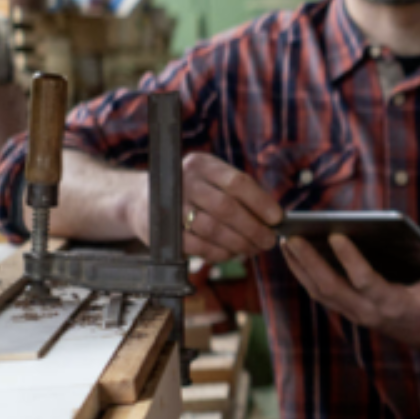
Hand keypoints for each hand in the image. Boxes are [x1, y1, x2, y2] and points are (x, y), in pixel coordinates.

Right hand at [130, 152, 283, 263]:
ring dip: (238, 243)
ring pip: (213, 229)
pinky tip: (231, 254)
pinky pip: (198, 246)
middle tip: (268, 241)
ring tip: (252, 249)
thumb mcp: (210, 180)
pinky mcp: (165, 229)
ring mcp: (172, 205)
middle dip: (253, 228)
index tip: (277, 218)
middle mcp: (185, 180)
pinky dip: (219, 253)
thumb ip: (238, 193)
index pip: (238, 182)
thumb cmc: (191, 192)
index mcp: (203, 164)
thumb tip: (274, 217)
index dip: (261, 202)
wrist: (142, 201)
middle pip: (227, 207)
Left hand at [281, 225, 419, 351]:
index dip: (350, 260)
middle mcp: (369, 312)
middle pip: (331, 289)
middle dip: (310, 264)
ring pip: (320, 293)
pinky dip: (305, 275)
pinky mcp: (349, 311)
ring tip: (286, 242)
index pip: (366, 282)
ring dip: (300, 269)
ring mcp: (356, 314)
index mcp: (394, 304)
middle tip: (293, 238)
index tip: (335, 236)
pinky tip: (295, 255)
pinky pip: (321, 294)